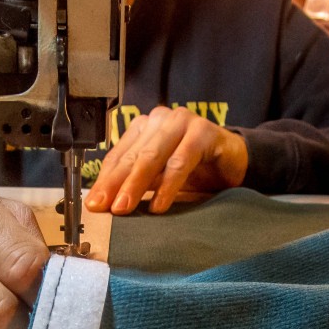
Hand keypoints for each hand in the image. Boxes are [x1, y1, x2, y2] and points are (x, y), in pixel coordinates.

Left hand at [85, 105, 247, 215]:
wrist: (235, 164)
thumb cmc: (195, 171)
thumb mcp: (159, 181)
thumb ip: (136, 186)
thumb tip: (104, 204)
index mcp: (144, 129)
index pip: (118, 156)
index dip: (104, 181)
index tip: (93, 204)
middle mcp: (160, 120)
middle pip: (132, 156)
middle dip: (115, 184)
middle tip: (103, 208)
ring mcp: (182, 122)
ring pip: (153, 156)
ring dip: (136, 184)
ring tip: (124, 208)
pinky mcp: (204, 132)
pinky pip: (181, 161)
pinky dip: (168, 185)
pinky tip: (158, 205)